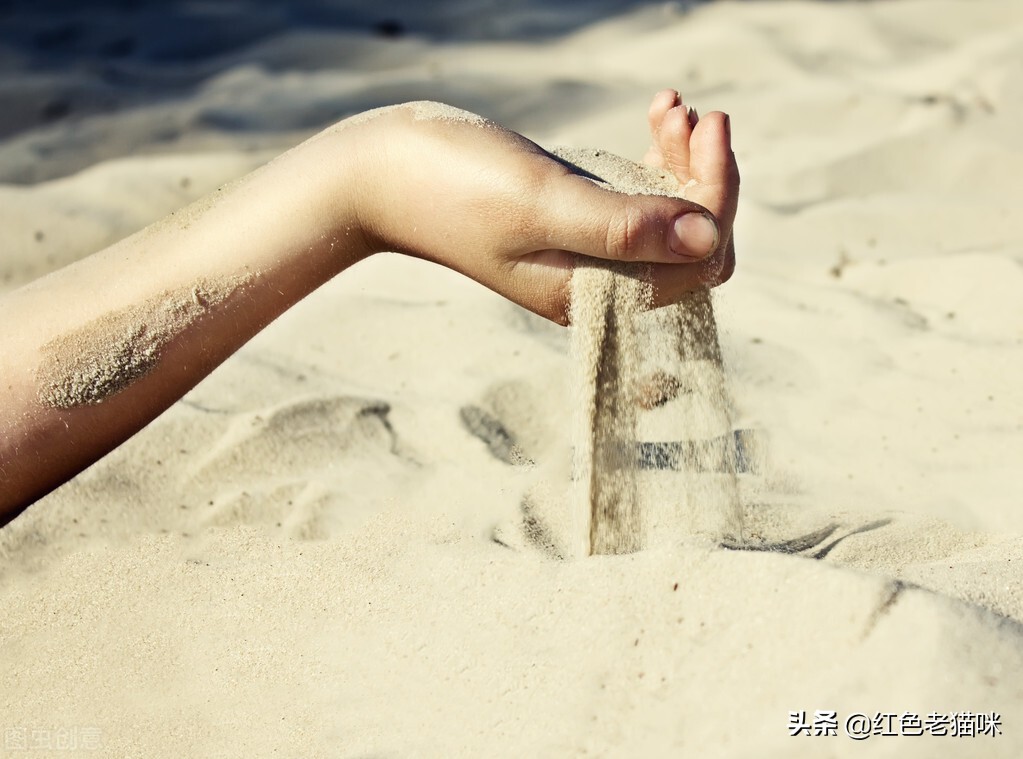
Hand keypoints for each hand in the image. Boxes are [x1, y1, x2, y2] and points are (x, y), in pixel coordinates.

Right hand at [335, 93, 738, 322]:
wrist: (382, 174)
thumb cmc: (454, 186)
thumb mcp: (543, 203)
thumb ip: (625, 227)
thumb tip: (708, 237)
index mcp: (595, 293)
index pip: (697, 262)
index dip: (718, 200)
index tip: (707, 133)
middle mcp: (598, 280)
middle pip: (694, 243)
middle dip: (709, 179)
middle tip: (701, 116)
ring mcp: (587, 249)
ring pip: (672, 216)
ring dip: (687, 161)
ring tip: (672, 109)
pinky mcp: (574, 217)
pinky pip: (639, 196)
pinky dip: (658, 155)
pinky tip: (657, 112)